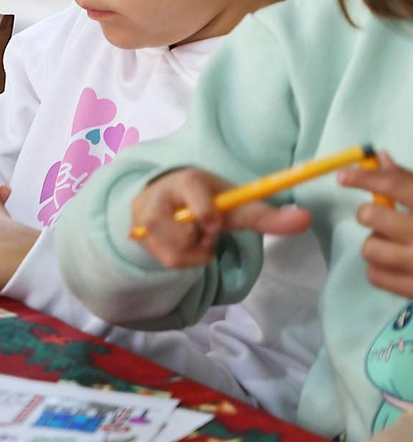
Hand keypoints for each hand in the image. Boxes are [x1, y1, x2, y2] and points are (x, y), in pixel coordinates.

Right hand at [130, 168, 311, 267]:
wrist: (164, 196)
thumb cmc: (207, 199)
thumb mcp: (235, 203)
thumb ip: (267, 214)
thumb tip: (306, 219)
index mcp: (186, 180)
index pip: (192, 191)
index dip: (204, 212)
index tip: (214, 226)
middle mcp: (158, 196)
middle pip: (183, 235)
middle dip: (203, 240)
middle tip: (206, 229)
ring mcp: (142, 216)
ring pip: (174, 252)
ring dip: (193, 253)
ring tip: (194, 237)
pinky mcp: (135, 234)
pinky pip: (165, 261)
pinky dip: (182, 260)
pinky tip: (182, 245)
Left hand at [338, 150, 412, 295]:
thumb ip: (411, 181)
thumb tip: (380, 158)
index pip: (396, 184)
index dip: (365, 177)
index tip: (343, 175)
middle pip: (371, 216)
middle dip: (371, 214)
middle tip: (384, 219)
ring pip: (369, 248)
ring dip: (377, 244)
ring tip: (397, 245)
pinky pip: (374, 275)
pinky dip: (380, 268)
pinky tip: (397, 264)